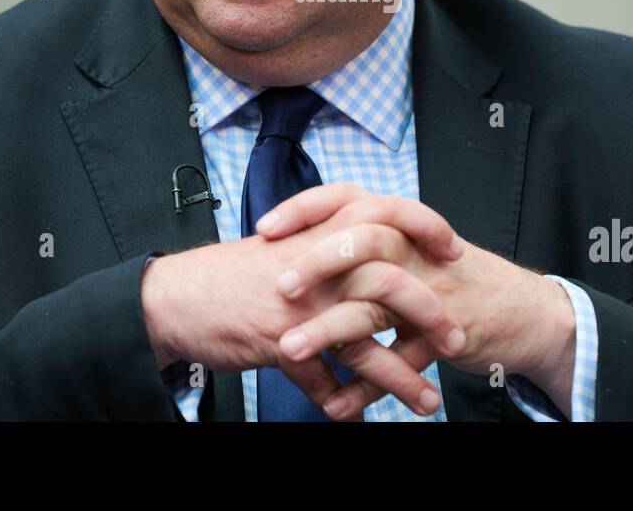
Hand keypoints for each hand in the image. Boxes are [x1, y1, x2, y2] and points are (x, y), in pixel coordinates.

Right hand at [140, 200, 465, 417]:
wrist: (176, 296)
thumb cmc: (233, 273)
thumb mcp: (287, 246)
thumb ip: (331, 248)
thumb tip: (373, 256)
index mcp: (321, 231)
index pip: (388, 213)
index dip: (426, 227)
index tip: (454, 250)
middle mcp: (316, 264)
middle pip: (391, 282)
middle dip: (432, 315)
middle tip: (456, 340)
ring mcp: (299, 305)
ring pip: (364, 342)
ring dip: (401, 377)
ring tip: (428, 401)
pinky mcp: (279, 342)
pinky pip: (322, 380)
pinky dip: (342, 404)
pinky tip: (355, 419)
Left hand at [258, 182, 576, 418]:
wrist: (524, 312)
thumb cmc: (455, 279)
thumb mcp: (411, 247)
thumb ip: (364, 241)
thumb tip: (302, 245)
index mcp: (400, 223)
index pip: (349, 197)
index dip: (306, 208)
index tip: (266, 228)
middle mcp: (416, 249)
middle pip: (364, 238)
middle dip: (318, 261)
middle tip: (280, 286)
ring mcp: (432, 291)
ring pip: (376, 304)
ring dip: (329, 330)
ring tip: (289, 350)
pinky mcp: (444, 333)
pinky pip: (399, 361)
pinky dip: (366, 387)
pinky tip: (338, 406)